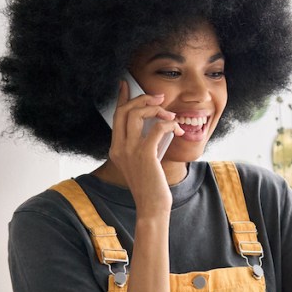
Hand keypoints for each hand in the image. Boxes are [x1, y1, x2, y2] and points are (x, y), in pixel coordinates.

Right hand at [106, 81, 182, 212]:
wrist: (152, 207)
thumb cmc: (151, 186)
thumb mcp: (142, 162)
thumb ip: (143, 144)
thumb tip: (157, 124)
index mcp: (116, 149)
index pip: (116, 117)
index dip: (121, 99)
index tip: (125, 85)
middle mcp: (119, 148)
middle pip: (124, 111)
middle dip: (142, 99)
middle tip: (159, 98)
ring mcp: (130, 151)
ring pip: (136, 115)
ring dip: (156, 109)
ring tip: (170, 115)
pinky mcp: (145, 155)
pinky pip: (155, 128)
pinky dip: (167, 123)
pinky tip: (175, 128)